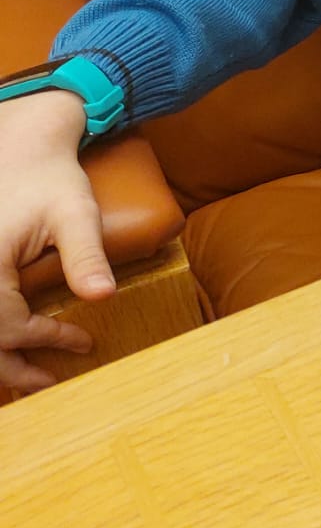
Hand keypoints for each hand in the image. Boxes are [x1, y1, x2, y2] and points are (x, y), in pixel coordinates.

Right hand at [0, 89, 109, 394]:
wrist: (23, 145)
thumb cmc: (51, 177)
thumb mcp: (75, 212)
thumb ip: (86, 254)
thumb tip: (102, 298)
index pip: (5, 323)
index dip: (44, 340)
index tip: (83, 345)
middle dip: (10, 366)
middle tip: (48, 382)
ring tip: (27, 375)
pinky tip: (8, 345)